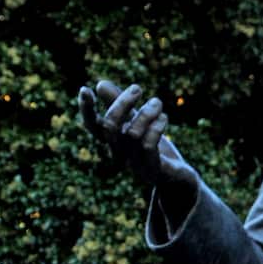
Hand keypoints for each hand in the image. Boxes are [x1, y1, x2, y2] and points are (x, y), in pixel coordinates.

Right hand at [77, 78, 195, 198]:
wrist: (177, 178)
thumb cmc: (155, 148)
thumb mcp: (138, 123)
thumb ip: (122, 105)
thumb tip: (100, 84)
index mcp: (113, 142)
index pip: (92, 127)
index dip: (86, 110)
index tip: (85, 88)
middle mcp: (120, 154)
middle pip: (110, 127)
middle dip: (122, 102)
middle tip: (137, 89)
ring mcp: (135, 164)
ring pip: (131, 134)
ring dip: (145, 113)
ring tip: (157, 103)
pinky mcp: (152, 170)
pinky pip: (148, 145)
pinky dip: (156, 126)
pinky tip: (164, 118)